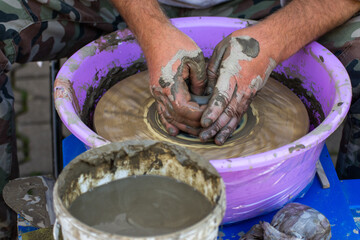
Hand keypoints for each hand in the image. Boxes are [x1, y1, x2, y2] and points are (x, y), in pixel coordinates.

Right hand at [147, 26, 207, 135]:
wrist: (155, 35)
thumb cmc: (175, 44)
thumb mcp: (195, 59)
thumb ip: (201, 81)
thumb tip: (203, 97)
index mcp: (171, 87)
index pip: (186, 111)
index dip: (200, 116)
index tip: (212, 114)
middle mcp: (161, 94)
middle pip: (178, 118)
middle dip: (194, 125)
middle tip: (209, 128)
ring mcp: (157, 93)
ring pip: (170, 118)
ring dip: (184, 127)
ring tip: (197, 133)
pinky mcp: (157, 91)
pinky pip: (162, 112)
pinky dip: (169, 122)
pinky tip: (174, 131)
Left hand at [200, 29, 276, 144]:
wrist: (270, 42)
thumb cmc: (243, 42)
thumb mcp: (222, 49)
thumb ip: (212, 70)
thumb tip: (204, 90)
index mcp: (233, 72)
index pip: (222, 96)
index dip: (213, 111)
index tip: (204, 122)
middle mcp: (243, 86)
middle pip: (229, 110)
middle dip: (216, 126)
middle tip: (203, 137)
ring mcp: (250, 91)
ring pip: (237, 114)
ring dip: (226, 129)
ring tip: (216, 141)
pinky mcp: (252, 94)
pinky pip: (242, 111)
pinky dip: (234, 123)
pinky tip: (227, 132)